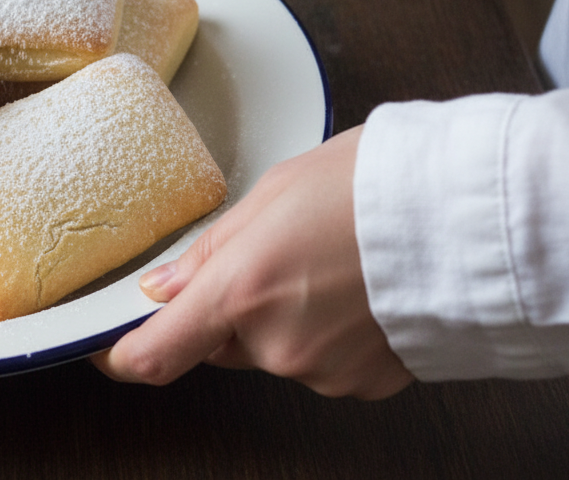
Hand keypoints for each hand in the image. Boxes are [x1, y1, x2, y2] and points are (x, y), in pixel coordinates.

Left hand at [92, 126, 413, 398]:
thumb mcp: (270, 193)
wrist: (465, 211)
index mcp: (240, 291)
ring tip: (325, 261)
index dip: (118, 356)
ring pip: (271, 350)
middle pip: (219, 341)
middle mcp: (275, 343)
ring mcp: (321, 370)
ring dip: (281, 316)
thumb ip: (209, 252)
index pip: (152, 353)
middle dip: (227, 308)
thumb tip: (162, 289)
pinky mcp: (361, 383)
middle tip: (270, 256)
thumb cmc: (372, 185)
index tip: (104, 347)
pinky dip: (323, 331)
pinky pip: (318, 361)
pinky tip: (351, 289)